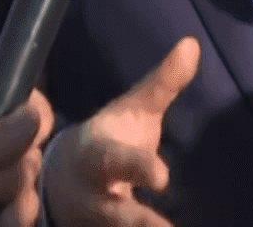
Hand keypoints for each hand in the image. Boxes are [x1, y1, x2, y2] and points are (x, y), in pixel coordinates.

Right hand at [42, 37, 199, 226]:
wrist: (59, 183)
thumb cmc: (106, 142)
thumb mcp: (131, 112)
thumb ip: (161, 85)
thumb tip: (193, 44)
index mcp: (97, 158)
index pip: (115, 161)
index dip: (138, 167)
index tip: (163, 177)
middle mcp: (93, 197)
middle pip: (113, 214)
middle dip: (138, 222)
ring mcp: (94, 224)